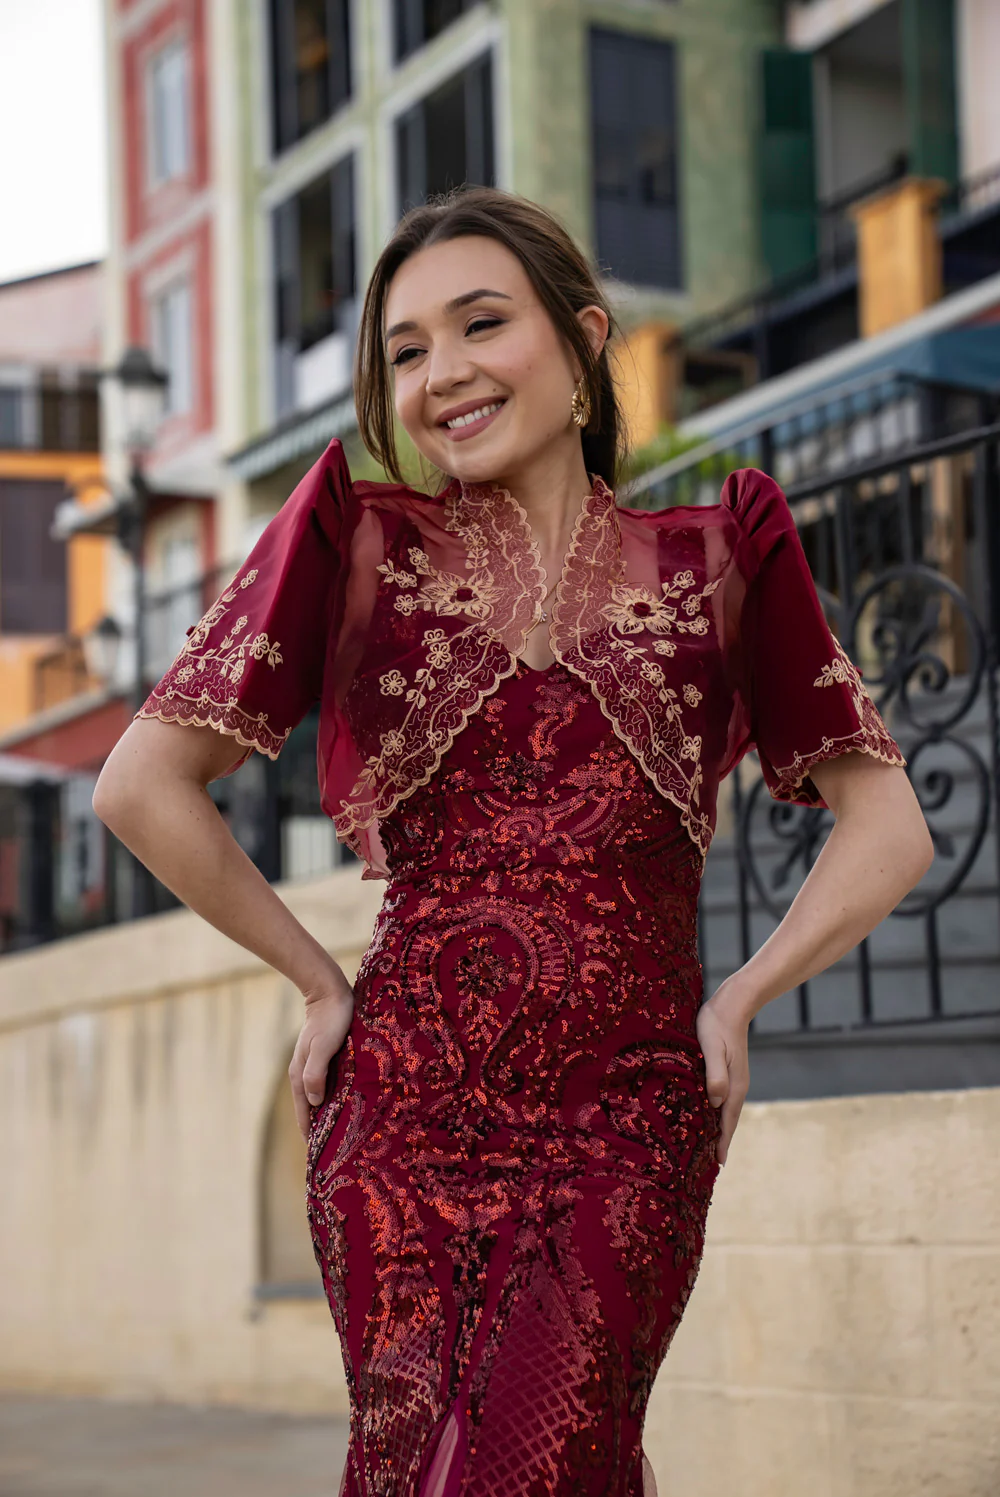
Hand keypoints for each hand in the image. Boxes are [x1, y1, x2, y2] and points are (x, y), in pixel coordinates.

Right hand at [289, 976, 354, 1140]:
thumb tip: (315, 1103)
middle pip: (310, 1110)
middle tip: (337, 1153)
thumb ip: (316, 1073)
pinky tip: (348, 1103)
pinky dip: (334, 1099)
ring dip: (328, 1115)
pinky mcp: (324, 1058)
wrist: (330, 992)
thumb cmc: (330, 1020)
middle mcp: (303, 1074)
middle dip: (320, 1130)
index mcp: (300, 1076)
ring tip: (343, 1134)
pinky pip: (327, 1085)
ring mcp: (313, 1065)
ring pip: (319, 1098)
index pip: (304, 1115)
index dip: (311, 1136)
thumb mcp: (323, 1047)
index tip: (321, 1159)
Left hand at [696, 980, 751, 1165]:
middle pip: (728, 1121)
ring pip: (725, 1110)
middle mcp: (737, 1086)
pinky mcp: (729, 1070)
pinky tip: (706, 1113)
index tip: (718, 1166)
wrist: (733, 1003)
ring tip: (707, 1145)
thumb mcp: (712, 1049)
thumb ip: (715, 1075)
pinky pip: (722, 1098)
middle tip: (709, 1165)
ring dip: (718, 1128)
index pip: (727, 1123)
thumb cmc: (717, 1024)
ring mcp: (735, 1079)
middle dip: (720, 1142)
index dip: (722, 1144)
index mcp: (735, 1086)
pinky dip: (716, 1112)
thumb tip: (716, 1103)